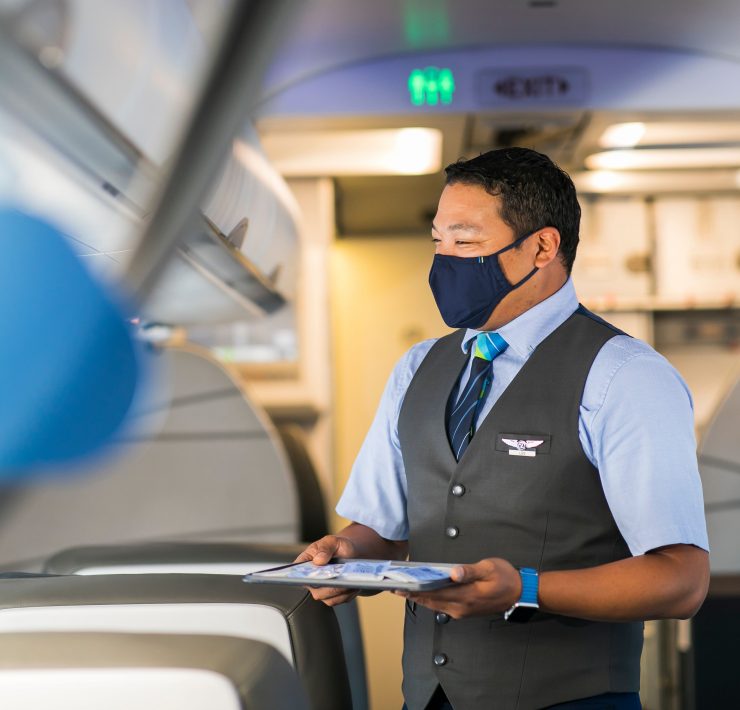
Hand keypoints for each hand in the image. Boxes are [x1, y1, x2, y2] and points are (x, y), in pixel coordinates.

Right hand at [294, 535, 359, 606]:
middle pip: (316, 592)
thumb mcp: (332, 541)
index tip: (314, 579)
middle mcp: (312, 581)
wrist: (351, 553)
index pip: (297, 574)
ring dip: (342, 591)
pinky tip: (355, 584)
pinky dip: (349, 593)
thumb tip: (318, 560)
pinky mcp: (335, 596)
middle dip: (330, 588)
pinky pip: (342, 599)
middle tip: (340, 581)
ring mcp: (323, 591)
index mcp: (305, 565)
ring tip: (351, 582)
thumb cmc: (337, 546)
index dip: (302, 579)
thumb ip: (325, 548)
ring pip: (330, 599)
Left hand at [396, 557, 521, 618]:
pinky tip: (424, 593)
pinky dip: (431, 600)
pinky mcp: (465, 611)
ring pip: (436, 605)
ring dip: (420, 598)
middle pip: (431, 601)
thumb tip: (453, 573)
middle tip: (395, 588)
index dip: (416, 589)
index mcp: (466, 595)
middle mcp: (461, 607)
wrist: (521, 593)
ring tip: (404, 591)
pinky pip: (442, 606)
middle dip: (413, 594)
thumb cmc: (505, 577)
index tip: (400, 586)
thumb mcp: (489, 568)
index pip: (435, 593)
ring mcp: (463, 611)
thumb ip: (469, 571)